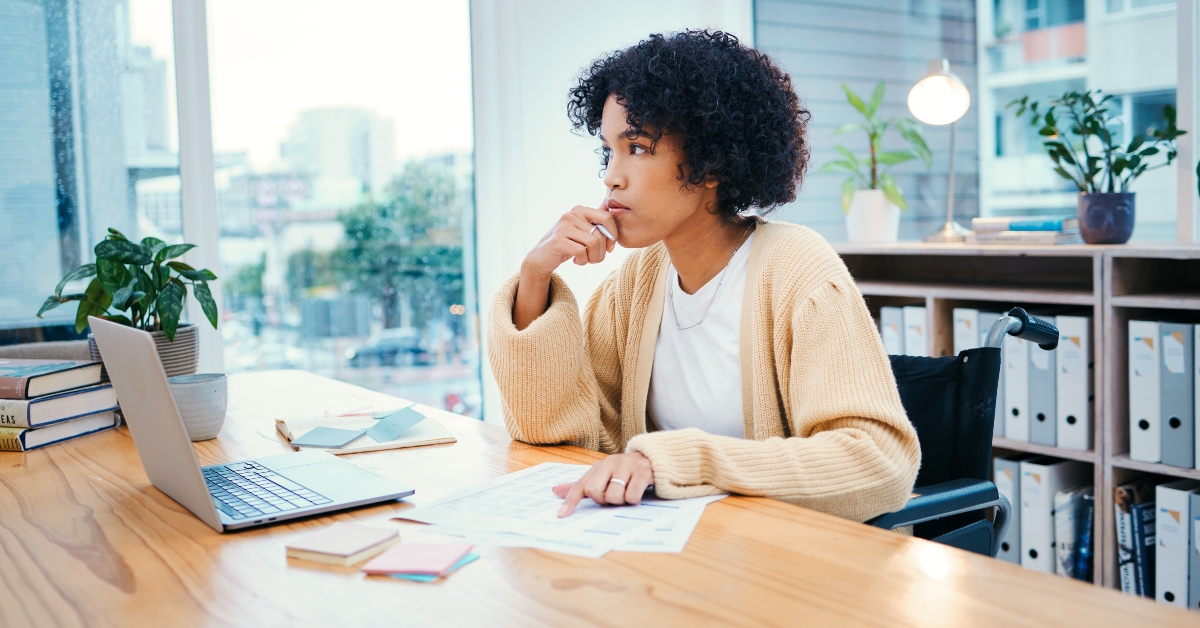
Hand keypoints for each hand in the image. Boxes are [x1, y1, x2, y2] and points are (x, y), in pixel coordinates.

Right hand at [514, 202, 617, 329]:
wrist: (541, 257)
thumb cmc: (566, 246)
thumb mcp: (583, 234)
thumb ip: (597, 229)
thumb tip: (615, 234)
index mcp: (580, 210)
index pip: (607, 217)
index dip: (613, 235)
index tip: (609, 249)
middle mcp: (571, 214)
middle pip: (601, 234)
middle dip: (602, 252)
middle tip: (594, 259)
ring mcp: (563, 226)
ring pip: (593, 243)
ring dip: (593, 258)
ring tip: (585, 260)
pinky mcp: (558, 240)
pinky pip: (581, 251)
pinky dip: (582, 261)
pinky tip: (576, 261)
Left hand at [552, 452, 653, 516]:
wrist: (654, 458)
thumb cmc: (625, 471)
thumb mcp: (603, 475)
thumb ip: (582, 485)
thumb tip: (555, 491)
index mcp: (599, 466)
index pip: (581, 485)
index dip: (570, 501)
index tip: (561, 515)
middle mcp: (610, 463)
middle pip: (595, 492)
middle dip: (604, 500)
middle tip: (613, 496)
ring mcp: (626, 466)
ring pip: (613, 496)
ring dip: (621, 501)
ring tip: (627, 492)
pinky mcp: (642, 472)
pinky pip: (631, 496)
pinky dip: (634, 499)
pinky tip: (638, 491)